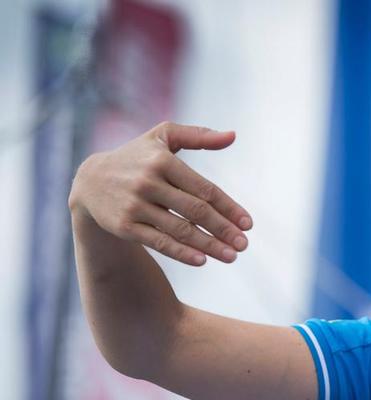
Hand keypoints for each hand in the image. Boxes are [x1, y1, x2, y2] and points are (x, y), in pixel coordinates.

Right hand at [68, 122, 251, 265]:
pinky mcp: (124, 225)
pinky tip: (202, 261)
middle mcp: (148, 182)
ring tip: (231, 256)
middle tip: (243, 244)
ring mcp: (134, 205)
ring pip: (179, 229)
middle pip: (195, 211)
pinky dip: (181, 253)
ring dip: (209, 245)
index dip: (229, 208)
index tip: (248, 224)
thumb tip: (233, 136)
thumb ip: (198, 135)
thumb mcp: (162, 138)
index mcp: (162, 161)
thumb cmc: (136, 157)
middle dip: (223, 229)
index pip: (204, 189)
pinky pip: (158, 242)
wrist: (89, 181)